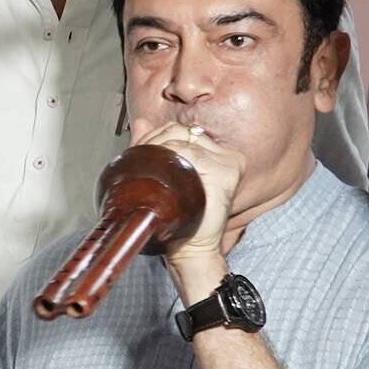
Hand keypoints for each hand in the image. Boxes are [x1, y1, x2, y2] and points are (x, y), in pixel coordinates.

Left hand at [131, 118, 244, 275]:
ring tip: (151, 172)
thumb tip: (140, 121)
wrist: (189, 246)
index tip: (140, 152)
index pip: (179, 129)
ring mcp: (228, 162)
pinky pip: (191, 154)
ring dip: (157, 150)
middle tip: (141, 163)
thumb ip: (153, 145)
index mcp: (214, 152)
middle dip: (153, 142)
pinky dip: (172, 160)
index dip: (154, 137)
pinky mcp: (227, 173)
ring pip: (182, 140)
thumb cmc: (177, 215)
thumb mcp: (162, 174)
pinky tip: (167, 177)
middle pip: (180, 131)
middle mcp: (225, 155)